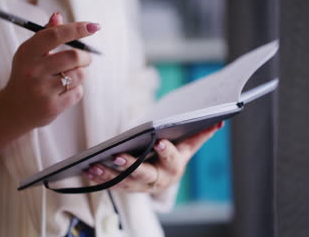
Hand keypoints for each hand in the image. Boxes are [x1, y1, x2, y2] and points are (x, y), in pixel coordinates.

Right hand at [1, 12, 100, 127]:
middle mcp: (33, 70)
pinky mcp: (52, 106)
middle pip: (74, 56)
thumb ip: (45, 35)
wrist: (13, 109)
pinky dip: (76, 89)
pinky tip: (63, 91)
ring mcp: (43, 90)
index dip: (77, 29)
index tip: (94, 26)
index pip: (55, 35)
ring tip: (69, 76)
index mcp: (27, 53)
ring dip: (80, 74)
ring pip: (79, 75)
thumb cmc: (26, 75)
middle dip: (86, 57)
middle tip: (86, 59)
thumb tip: (58, 15)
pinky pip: (78, 92)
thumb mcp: (30, 54)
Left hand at [83, 121, 224, 193]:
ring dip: (109, 174)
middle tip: (119, 157)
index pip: (172, 158)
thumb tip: (219, 120)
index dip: (166, 151)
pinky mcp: (127, 188)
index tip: (159, 141)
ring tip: (96, 164)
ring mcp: (141, 186)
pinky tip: (89, 169)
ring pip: (125, 182)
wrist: (165, 176)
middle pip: (145, 175)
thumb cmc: (176, 155)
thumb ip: (200, 134)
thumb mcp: (188, 146)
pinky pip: (113, 185)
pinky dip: (101, 178)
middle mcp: (159, 179)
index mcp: (175, 167)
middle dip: (132, 167)